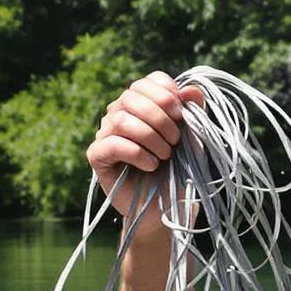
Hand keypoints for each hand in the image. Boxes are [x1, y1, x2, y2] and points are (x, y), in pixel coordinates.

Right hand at [88, 71, 205, 217]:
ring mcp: (105, 134)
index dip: (166, 93)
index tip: (181, 115)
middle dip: (160, 118)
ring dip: (150, 137)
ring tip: (164, 156)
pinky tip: (150, 166)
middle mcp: (120, 114)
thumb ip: (193, 114)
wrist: (168, 209)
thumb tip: (191, 89)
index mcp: (142, 104)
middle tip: (176, 142)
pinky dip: (136, 153)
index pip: (147, 81)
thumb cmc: (179, 172)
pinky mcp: (97, 156)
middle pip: (132, 95)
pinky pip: (111, 144)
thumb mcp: (193, 141)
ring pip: (121, 119)